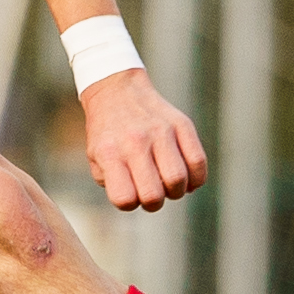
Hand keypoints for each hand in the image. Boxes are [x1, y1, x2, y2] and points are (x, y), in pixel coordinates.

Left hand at [80, 71, 208, 210]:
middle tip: (150, 192)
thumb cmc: (107, 133)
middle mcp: (135, 142)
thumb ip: (112, 183)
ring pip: (178, 180)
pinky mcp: (182, 124)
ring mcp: (161, 132)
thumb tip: (139, 199)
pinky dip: (195, 178)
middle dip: (154, 203)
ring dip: (175, 191)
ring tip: (167, 183)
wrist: (117, 90)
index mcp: (109, 153)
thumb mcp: (96, 158)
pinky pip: (198, 161)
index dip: (129, 203)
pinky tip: (186, 176)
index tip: (129, 192)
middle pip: (154, 195)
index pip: (125, 198)